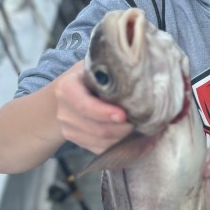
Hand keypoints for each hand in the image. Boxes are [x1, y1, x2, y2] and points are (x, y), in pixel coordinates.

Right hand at [52, 61, 209, 181]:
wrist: (59, 100)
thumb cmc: (84, 79)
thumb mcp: (92, 67)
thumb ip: (112, 67)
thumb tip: (150, 59)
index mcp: (67, 88)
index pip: (84, 104)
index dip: (104, 112)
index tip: (124, 115)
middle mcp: (64, 111)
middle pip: (96, 128)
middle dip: (122, 129)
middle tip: (141, 123)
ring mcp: (69, 129)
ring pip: (100, 142)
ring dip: (123, 139)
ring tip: (140, 129)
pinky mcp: (77, 142)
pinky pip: (100, 150)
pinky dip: (118, 147)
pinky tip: (132, 139)